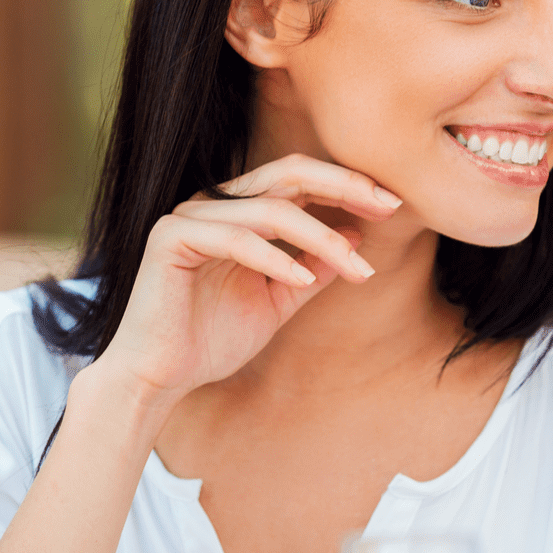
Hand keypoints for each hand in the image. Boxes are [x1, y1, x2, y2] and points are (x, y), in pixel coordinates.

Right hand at [90, 153, 402, 407]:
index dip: (348, 185)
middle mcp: (214, 203)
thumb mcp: (280, 300)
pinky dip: (275, 258)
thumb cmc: (212, 340)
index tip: (393, 204)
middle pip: (289, 173)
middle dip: (344, 185)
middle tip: (388, 205)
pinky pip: (235, 238)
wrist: (159, 379)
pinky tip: (305, 279)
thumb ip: (313, 266)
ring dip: (321, 237)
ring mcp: (189, 216)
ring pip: (271, 210)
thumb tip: (356, 233)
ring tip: (356, 266)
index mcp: (240, 211)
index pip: (300, 180)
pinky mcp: (169, 237)